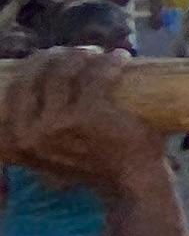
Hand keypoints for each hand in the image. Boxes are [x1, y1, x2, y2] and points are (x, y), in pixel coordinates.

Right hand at [0, 45, 165, 192]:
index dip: (34, 66)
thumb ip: (34, 129)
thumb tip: (33, 85)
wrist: (129, 181)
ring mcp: (56, 123)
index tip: (51, 58)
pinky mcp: (89, 113)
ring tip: (98, 55)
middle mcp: (27, 132)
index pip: (15, 88)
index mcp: (12, 140)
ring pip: (64, 71)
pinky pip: (96, 75)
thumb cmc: (93, 163)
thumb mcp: (48, 150)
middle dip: (56, 56)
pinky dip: (110, 63)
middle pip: (36, 75)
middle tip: (77, 53)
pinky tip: (120, 59)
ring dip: (82, 56)